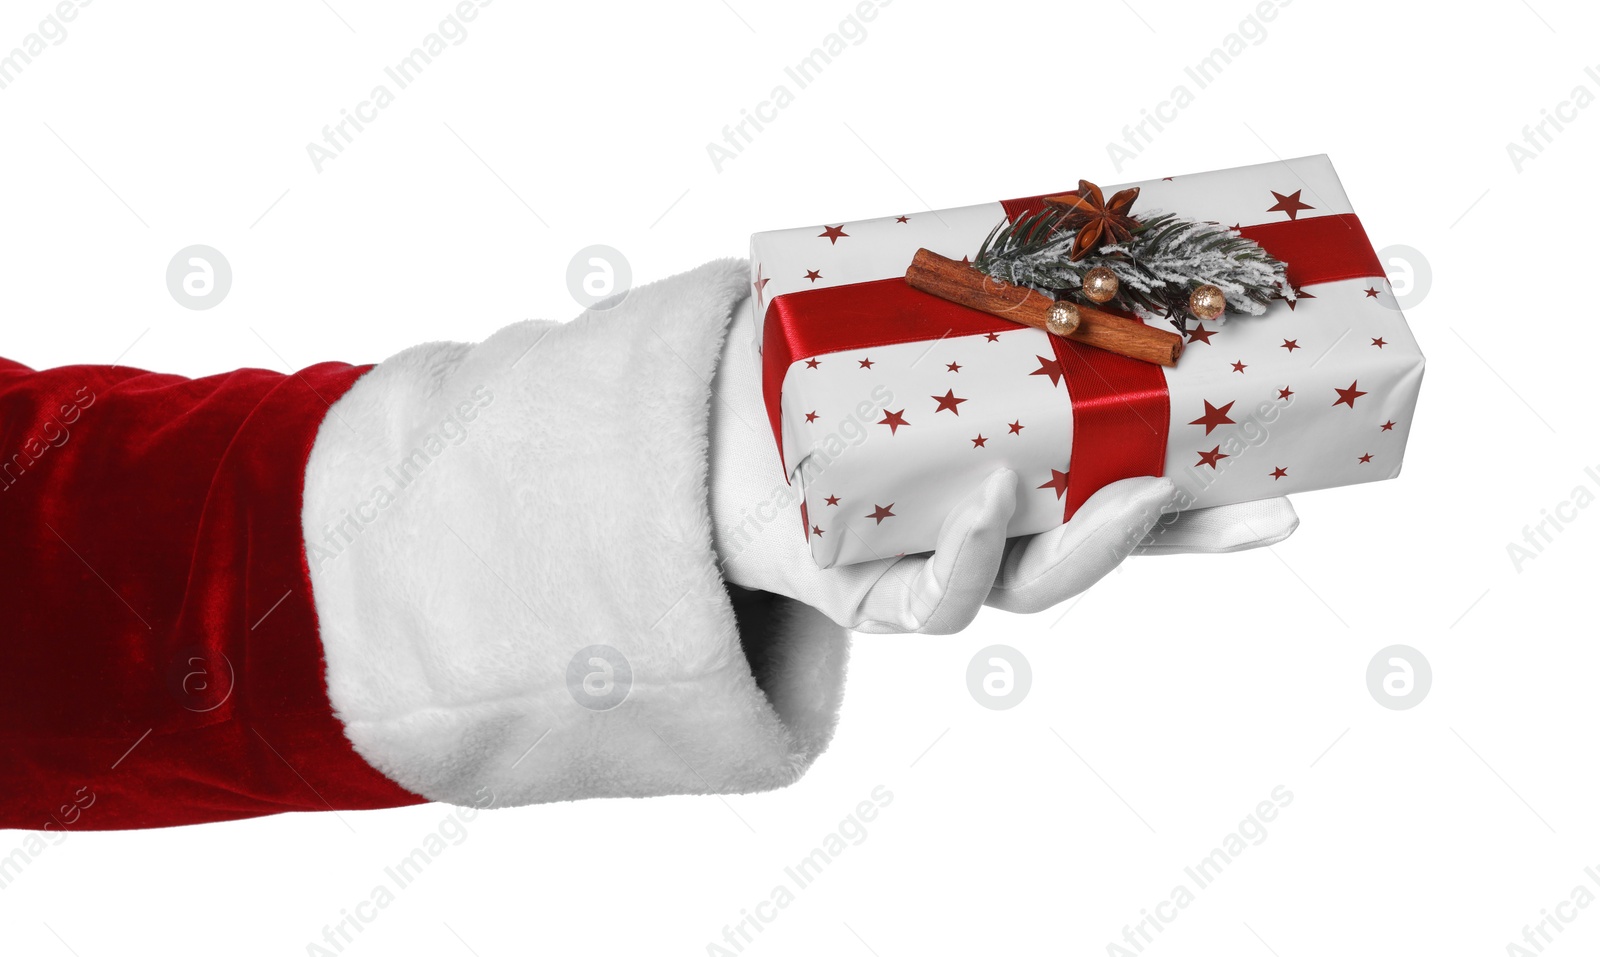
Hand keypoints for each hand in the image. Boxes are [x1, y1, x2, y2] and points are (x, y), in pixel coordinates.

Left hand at [707, 295, 1295, 633]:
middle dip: (1163, 537)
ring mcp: (938, 572)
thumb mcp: (935, 335)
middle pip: (1095, 557)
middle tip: (1198, 489)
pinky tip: (988, 501)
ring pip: (1026, 589)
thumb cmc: (838, 376)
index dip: (1212, 520)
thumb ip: (1011, 306)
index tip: (1290, 506)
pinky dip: (970, 557)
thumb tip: (1089, 216)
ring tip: (1110, 491)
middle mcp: (994, 542)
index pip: (1134, 510)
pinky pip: (933, 599)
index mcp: (1026, 489)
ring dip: (1078, 548)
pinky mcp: (871, 591)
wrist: (720, 428)